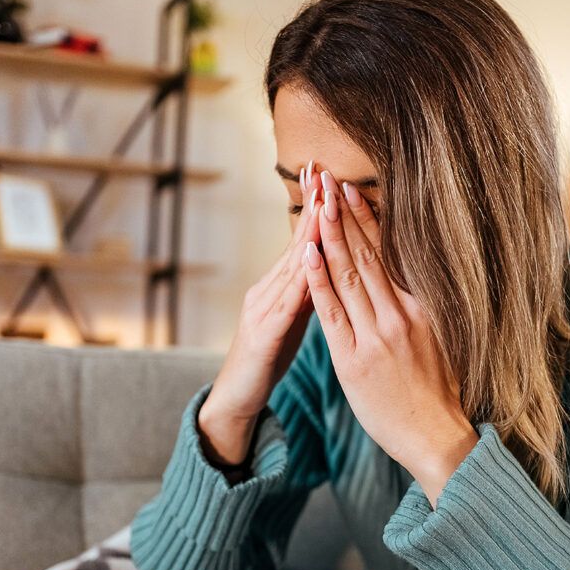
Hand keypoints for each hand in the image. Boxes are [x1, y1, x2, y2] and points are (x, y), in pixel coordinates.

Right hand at [199, 165, 322, 467]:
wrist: (235, 400)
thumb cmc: (267, 360)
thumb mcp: (294, 321)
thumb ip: (311, 293)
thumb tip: (335, 265)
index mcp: (280, 288)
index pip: (305, 241)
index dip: (318, 208)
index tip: (329, 175)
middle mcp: (268, 290)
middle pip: (297, 243)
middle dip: (311, 205)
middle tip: (322, 169)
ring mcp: (262, 310)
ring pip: (292, 266)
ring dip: (309, 232)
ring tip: (323, 201)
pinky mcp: (264, 334)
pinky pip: (285, 304)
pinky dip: (301, 281)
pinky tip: (311, 261)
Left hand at [303, 170, 477, 507]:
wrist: (437, 436)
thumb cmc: (439, 392)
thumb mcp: (440, 340)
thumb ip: (421, 309)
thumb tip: (408, 279)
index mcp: (421, 309)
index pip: (389, 256)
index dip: (369, 221)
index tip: (354, 191)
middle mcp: (400, 315)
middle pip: (367, 256)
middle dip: (345, 216)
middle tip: (328, 183)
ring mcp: (376, 336)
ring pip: (348, 276)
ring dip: (330, 237)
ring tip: (316, 205)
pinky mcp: (354, 360)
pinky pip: (332, 313)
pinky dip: (319, 281)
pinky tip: (308, 254)